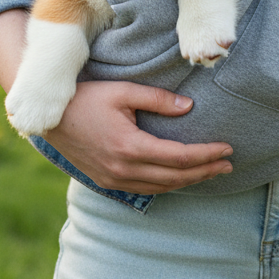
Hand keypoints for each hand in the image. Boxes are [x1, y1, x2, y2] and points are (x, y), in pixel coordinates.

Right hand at [0, 11, 232, 194]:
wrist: (50, 117)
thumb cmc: (87, 97)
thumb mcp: (124, 91)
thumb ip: (158, 99)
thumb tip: (189, 108)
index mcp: (130, 146)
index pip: (179, 157)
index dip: (206, 155)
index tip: (227, 149)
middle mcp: (123, 169)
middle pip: (175, 177)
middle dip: (205, 171)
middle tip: (228, 164)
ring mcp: (114, 179)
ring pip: (161, 187)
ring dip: (189, 180)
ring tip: (211, 171)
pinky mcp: (107, 181)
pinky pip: (145, 188)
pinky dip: (167, 184)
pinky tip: (179, 176)